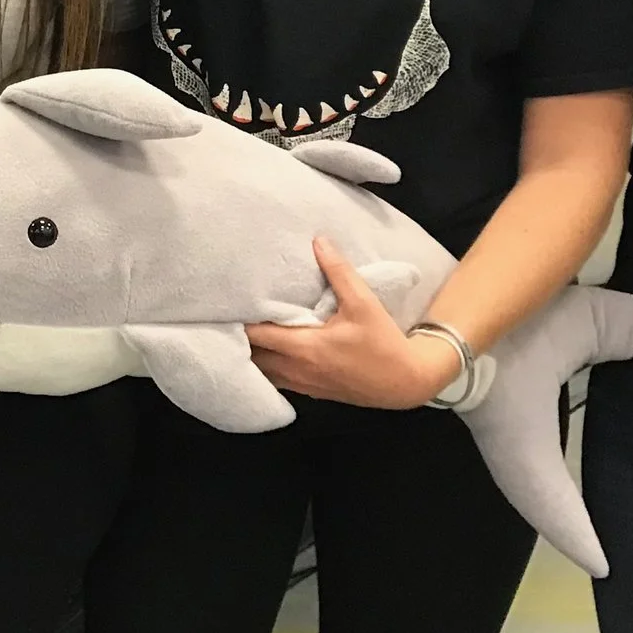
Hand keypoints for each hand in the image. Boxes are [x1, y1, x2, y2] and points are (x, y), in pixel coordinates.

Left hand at [245, 237, 461, 409]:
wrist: (405, 383)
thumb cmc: (384, 342)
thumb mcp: (364, 303)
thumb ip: (338, 271)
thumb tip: (319, 240)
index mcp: (304, 348)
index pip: (255, 335)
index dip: (238, 321)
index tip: (227, 303)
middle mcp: (296, 369)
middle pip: (251, 356)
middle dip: (236, 338)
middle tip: (226, 314)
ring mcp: (302, 384)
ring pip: (261, 372)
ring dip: (249, 354)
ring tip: (238, 332)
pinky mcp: (310, 392)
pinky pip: (275, 380)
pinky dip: (264, 367)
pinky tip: (263, 352)